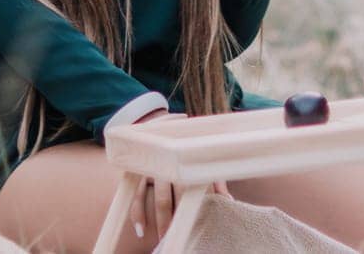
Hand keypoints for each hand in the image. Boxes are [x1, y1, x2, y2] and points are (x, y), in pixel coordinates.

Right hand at [126, 112, 228, 239]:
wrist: (161, 123)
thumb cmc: (188, 146)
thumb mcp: (202, 160)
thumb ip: (215, 179)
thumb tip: (229, 200)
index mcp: (186, 161)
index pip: (191, 188)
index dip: (193, 207)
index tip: (196, 227)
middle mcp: (169, 165)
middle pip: (173, 196)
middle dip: (174, 220)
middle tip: (176, 240)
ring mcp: (153, 167)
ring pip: (156, 197)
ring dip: (159, 220)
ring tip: (163, 239)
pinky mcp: (137, 170)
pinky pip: (134, 194)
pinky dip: (137, 212)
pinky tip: (140, 229)